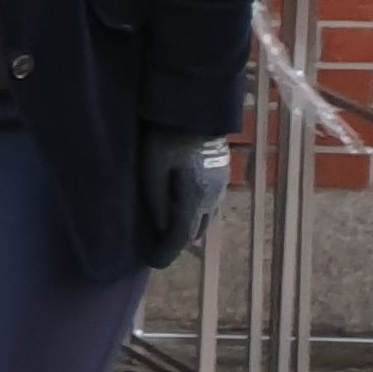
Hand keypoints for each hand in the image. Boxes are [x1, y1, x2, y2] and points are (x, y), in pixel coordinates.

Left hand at [137, 129, 230, 268]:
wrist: (196, 107)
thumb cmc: (167, 135)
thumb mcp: (153, 166)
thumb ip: (156, 198)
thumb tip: (160, 227)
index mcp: (195, 197)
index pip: (180, 236)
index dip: (165, 252)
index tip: (151, 263)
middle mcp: (213, 197)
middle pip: (194, 231)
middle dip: (175, 243)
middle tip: (153, 247)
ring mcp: (220, 187)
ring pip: (204, 220)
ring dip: (186, 229)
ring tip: (164, 231)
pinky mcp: (220, 177)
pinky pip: (208, 206)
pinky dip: (194, 215)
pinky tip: (180, 210)